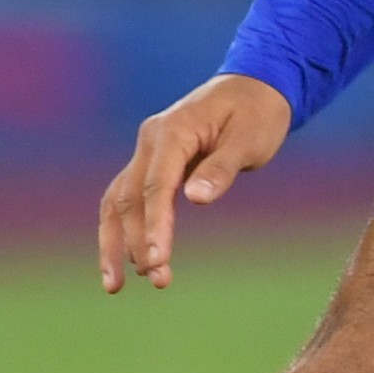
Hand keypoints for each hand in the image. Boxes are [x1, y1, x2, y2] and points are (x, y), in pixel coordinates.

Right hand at [99, 73, 293, 292]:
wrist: (255, 86)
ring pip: (118, 201)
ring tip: (118, 286)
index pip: (156, 186)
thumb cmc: (257, 113)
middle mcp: (151, 140)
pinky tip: (125, 261)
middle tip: (158, 280)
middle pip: (130, 198)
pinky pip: (129, 198)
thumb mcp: (249, 139)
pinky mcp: (153, 163)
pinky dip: (123, 229)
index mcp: (173, 131)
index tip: (156, 261)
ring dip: (116, 243)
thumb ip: (222, 168)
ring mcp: (148, 151)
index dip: (154, 226)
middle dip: (136, 242)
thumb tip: (195, 199)